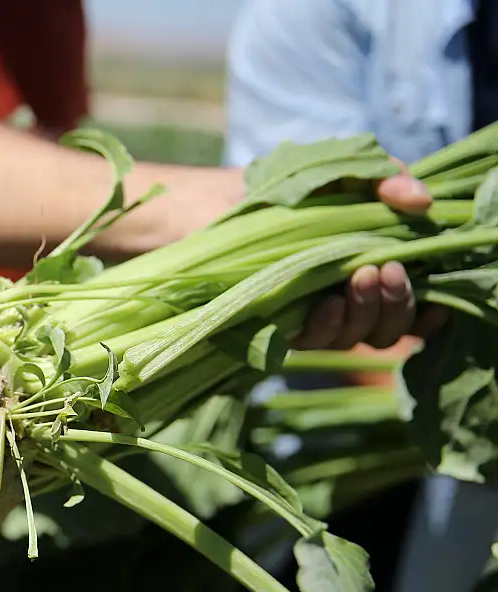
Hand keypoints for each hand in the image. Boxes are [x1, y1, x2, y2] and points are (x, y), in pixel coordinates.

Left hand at [293, 166, 449, 349]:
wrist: (234, 196)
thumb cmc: (302, 187)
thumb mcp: (350, 173)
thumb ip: (388, 181)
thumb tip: (421, 203)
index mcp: (373, 277)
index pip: (412, 315)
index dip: (427, 314)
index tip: (434, 295)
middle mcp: (349, 306)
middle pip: (387, 331)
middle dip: (395, 304)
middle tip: (387, 269)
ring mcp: (316, 318)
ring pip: (355, 337)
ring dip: (365, 310)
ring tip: (361, 274)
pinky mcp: (281, 325)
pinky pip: (312, 340)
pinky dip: (326, 323)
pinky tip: (328, 301)